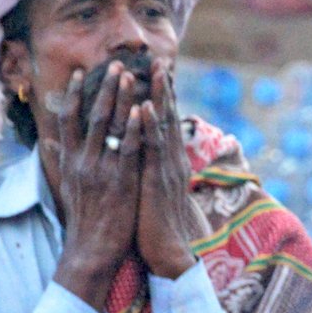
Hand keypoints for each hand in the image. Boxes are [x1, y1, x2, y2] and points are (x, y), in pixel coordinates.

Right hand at [50, 64, 145, 307]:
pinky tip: (144, 109)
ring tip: (131, 75)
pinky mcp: (121, 182)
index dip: (74, 94)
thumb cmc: (83, 218)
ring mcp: (102, 171)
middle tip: (115, 64)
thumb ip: (60, 160)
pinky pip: (129, 148)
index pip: (68, 120)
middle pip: (92, 116)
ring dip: (122, 99)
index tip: (81, 72)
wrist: (91, 251)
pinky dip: (136, 127)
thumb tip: (49, 142)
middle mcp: (83, 161)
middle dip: (104, 88)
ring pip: (112, 127)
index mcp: (70, 161)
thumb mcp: (67, 187)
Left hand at [133, 64, 208, 279]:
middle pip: (168, 117)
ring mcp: (166, 168)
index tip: (157, 74)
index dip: (162, 98)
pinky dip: (150, 125)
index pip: (165, 123)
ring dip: (159, 97)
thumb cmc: (155, 224)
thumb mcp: (150, 191)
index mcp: (168, 162)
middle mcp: (171, 160)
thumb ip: (146, 171)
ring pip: (163, 126)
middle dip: (163, 88)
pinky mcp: (157, 180)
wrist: (169, 252)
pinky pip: (153, 148)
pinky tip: (146, 106)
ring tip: (156, 71)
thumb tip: (140, 158)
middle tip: (158, 59)